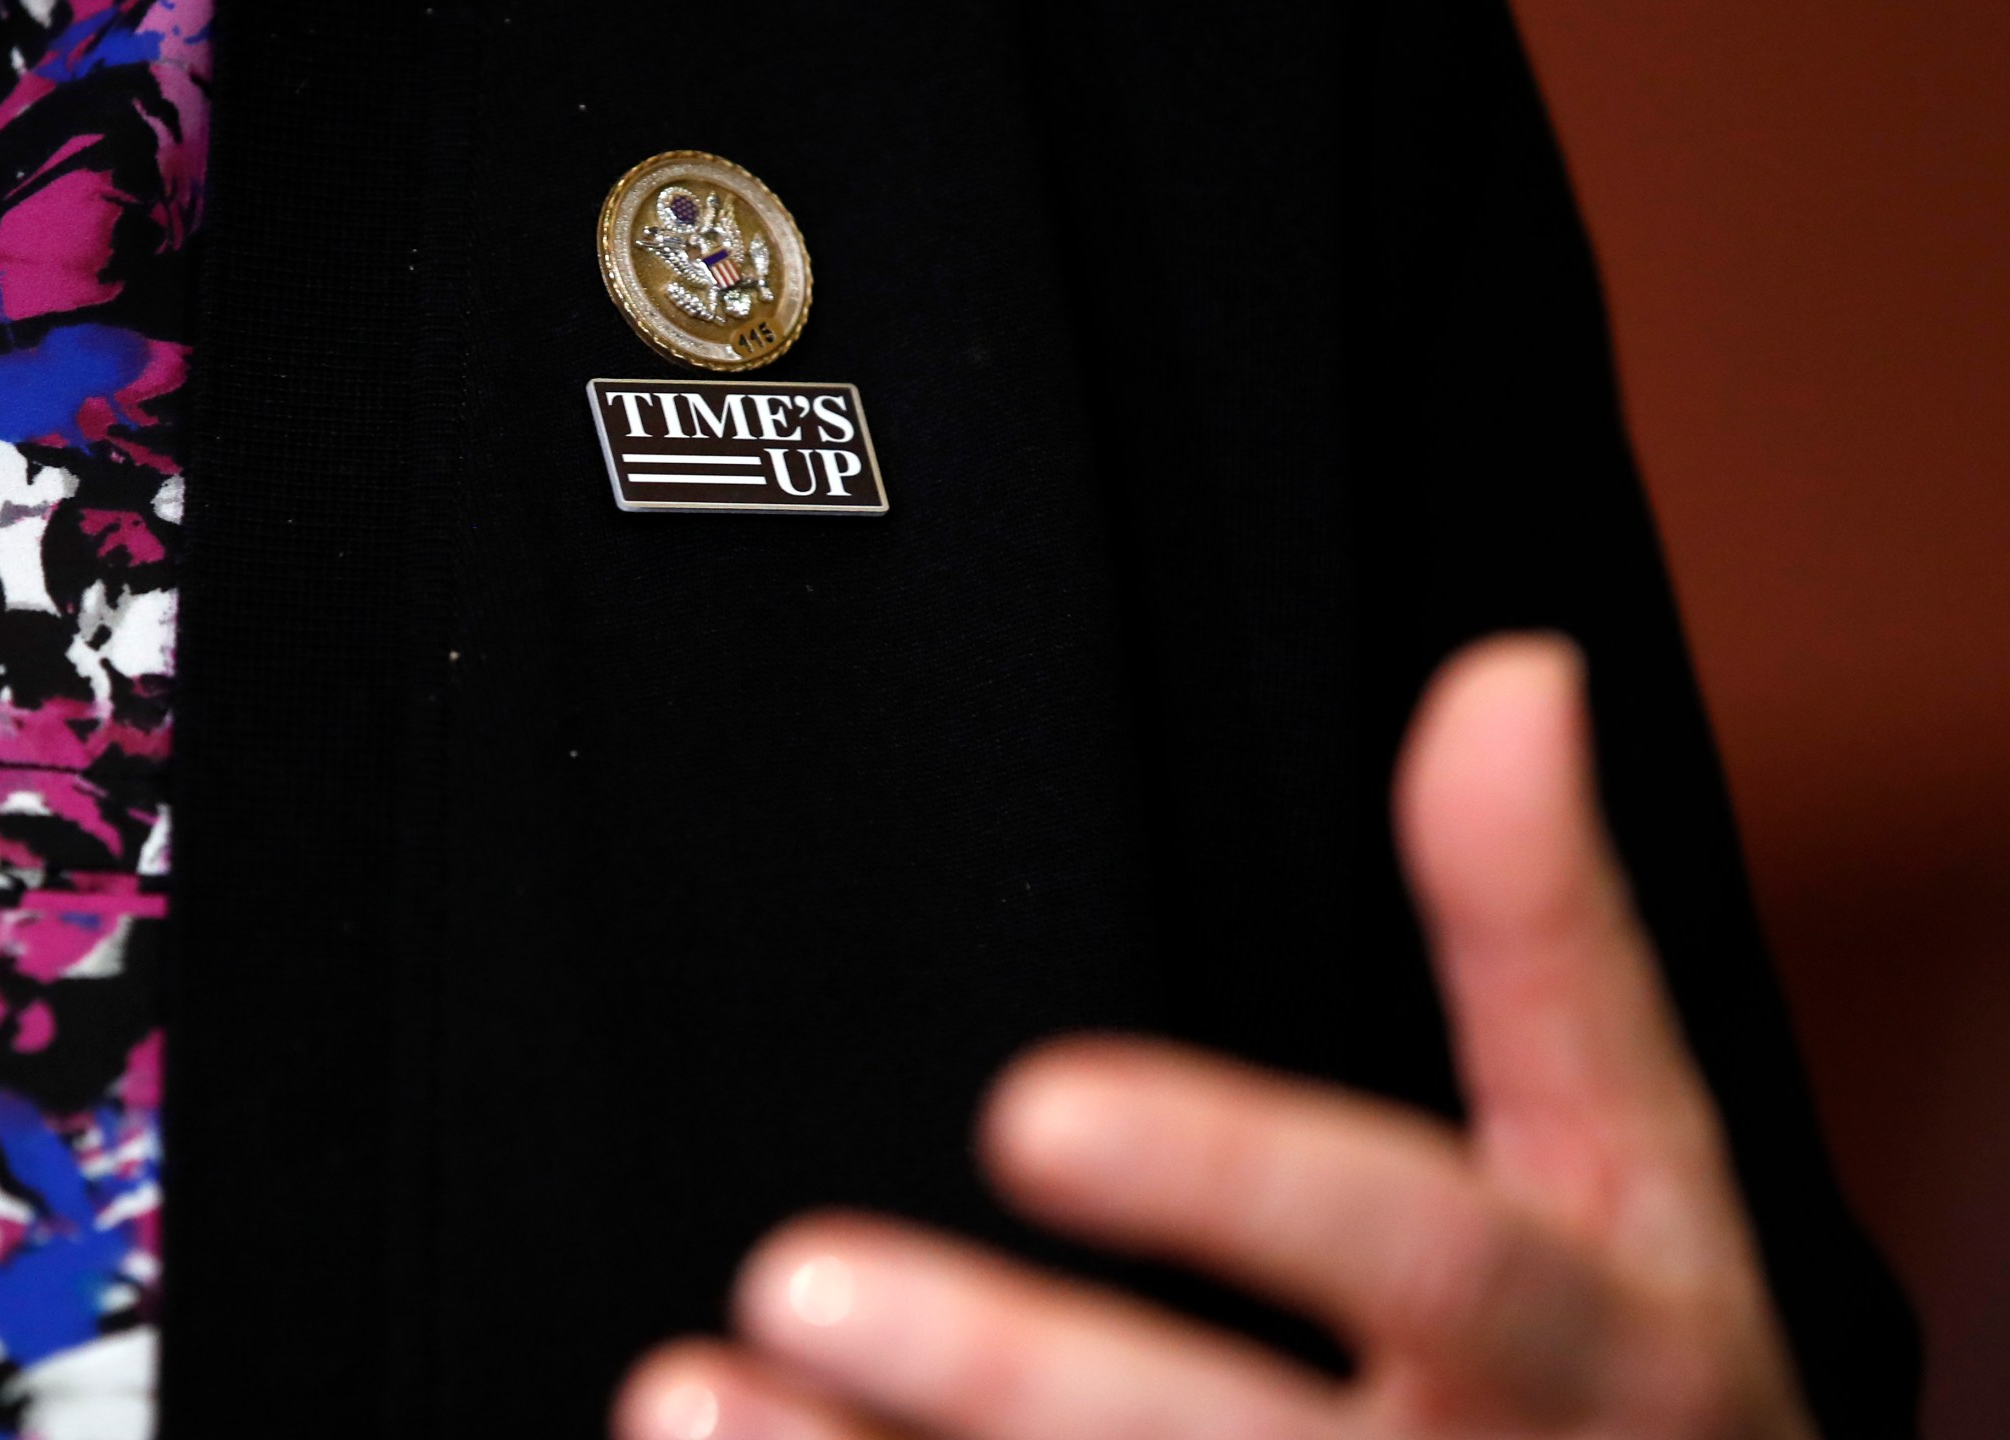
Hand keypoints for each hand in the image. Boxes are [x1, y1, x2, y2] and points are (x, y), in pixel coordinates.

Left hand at [611, 635, 1818, 1439]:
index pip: (1429, 1261)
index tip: (1029, 1109)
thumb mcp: (1638, 1159)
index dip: (1237, 1187)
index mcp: (1607, 1352)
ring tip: (690, 1394)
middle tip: (801, 1275)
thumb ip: (1550, 933)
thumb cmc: (1642, 1370)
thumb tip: (1510, 677)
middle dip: (1018, 1377)